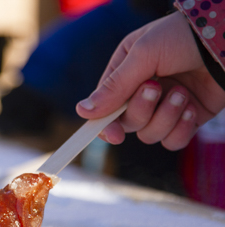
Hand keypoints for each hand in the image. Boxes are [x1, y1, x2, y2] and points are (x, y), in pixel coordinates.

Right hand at [76, 11, 224, 150]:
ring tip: (182, 93)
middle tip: (157, 87)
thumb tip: (83, 111)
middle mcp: (140, 92)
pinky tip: (191, 107)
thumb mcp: (144, 54)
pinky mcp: (185, 119)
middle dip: (141, 109)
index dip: (104, 124)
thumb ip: (114, 86)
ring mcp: (163, 107)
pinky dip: (180, 129)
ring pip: (149, 134)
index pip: (103, 106)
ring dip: (165, 116)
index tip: (113, 134)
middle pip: (126, 123)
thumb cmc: (184, 37)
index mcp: (124, 72)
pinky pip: (172, 141)